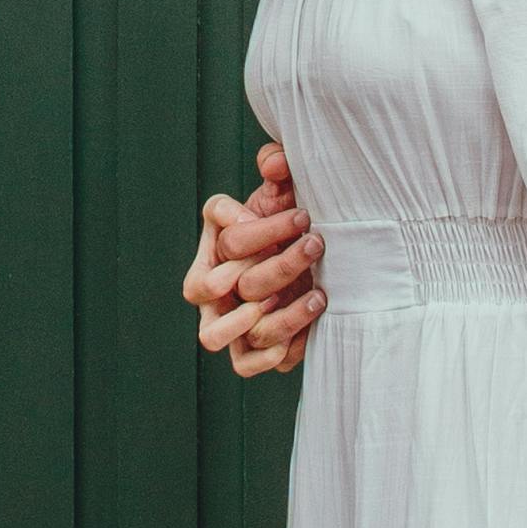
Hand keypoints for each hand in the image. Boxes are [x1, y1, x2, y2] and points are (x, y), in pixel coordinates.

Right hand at [184, 140, 325, 378]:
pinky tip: (308, 328)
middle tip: (317, 246)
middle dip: (279, 266)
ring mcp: (225, 323)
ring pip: (222, 334)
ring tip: (318, 295)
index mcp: (212, 247)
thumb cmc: (287, 227)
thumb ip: (277, 169)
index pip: (227, 239)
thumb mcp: (282, 195)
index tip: (302, 215)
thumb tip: (275, 164)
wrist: (307, 266)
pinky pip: (246, 363)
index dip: (263, 230)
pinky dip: (273, 351)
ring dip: (277, 316)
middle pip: (228, 285)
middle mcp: (208, 289)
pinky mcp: (247, 353)